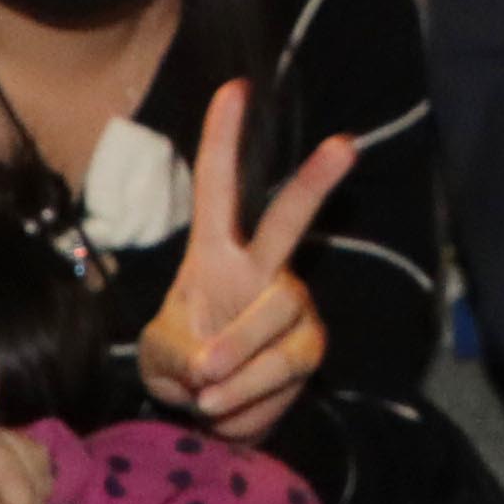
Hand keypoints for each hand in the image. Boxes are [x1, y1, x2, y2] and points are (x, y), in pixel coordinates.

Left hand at [127, 78, 361, 441]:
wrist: (209, 414)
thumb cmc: (181, 364)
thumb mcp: (159, 354)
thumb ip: (179, 352)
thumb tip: (214, 365)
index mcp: (214, 252)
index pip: (218, 187)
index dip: (224, 138)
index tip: (235, 89)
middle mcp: (261, 268)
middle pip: (289, 220)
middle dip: (316, 181)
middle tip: (344, 144)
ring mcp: (290, 304)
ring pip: (272, 314)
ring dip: (232, 357)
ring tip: (204, 388)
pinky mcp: (309, 345)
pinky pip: (282, 363)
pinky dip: (247, 390)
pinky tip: (225, 402)